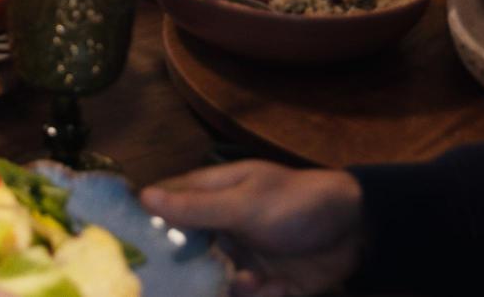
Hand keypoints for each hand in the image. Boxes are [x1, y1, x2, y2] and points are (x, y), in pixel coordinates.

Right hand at [141, 162, 363, 296]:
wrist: (357, 230)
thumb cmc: (296, 202)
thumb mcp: (245, 203)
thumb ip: (197, 207)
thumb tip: (143, 197)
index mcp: (212, 196)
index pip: (165, 206)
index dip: (145, 223)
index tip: (126, 245)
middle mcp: (221, 227)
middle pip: (183, 252)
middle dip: (183, 270)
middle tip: (183, 281)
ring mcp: (242, 256)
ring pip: (212, 281)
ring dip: (227, 286)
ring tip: (250, 280)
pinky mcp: (265, 284)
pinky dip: (260, 295)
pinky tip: (277, 286)